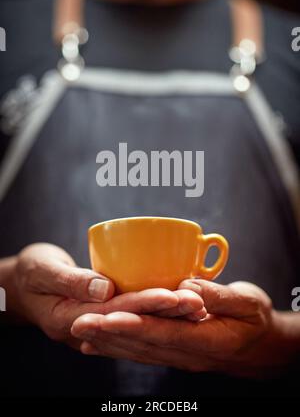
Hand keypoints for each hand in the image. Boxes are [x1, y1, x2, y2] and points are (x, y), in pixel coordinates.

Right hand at [10, 244, 205, 348]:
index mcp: (69, 318)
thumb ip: (72, 281)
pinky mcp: (103, 317)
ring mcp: (96, 325)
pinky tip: (177, 309)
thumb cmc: (30, 273)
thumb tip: (104, 289)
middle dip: (167, 312)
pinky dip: (154, 314)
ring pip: (137, 322)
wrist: (22, 286)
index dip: (146, 303)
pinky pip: (131, 319)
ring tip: (198, 308)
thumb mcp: (42, 270)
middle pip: (133, 320)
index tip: (174, 296)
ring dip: (168, 316)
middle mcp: (87, 328)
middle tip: (198, 303)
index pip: (115, 311)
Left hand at [72, 279, 294, 377]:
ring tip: (80, 332)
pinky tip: (97, 344)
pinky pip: (142, 351)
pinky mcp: (175, 352)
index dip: (134, 325)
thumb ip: (220, 296)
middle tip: (78, 322)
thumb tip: (188, 286)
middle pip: (142, 345)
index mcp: (206, 339)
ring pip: (138, 351)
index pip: (164, 332)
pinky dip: (118, 348)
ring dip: (108, 342)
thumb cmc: (256, 320)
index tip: (108, 317)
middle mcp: (187, 353)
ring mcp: (179, 356)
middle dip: (109, 334)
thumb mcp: (248, 303)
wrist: (263, 349)